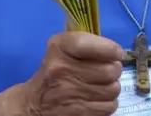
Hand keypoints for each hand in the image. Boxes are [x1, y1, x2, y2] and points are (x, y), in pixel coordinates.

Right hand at [0, 31, 123, 115]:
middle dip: (114, 69)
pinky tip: (98, 98)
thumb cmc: (53, 71)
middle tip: (110, 70)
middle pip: (109, 70)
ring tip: (103, 85)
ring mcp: (70, 93)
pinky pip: (109, 106)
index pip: (88, 44)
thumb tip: (115, 50)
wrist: (33, 104)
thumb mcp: (61, 49)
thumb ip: (85, 43)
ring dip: (112, 87)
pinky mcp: (79, 113)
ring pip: (113, 89)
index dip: (109, 48)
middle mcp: (62, 69)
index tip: (117, 53)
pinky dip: (109, 102)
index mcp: (58, 48)